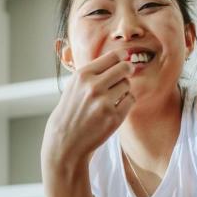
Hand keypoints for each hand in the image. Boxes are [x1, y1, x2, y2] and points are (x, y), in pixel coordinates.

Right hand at [41, 49, 135, 174]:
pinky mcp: (113, 117)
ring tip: (111, 98)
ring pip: (127, 85)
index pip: (113, 57)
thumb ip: (94, 72)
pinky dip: (125, 103)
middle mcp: (93, 87)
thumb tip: (121, 57)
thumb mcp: (75, 85)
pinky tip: (114, 108)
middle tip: (126, 74)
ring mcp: (104, 102)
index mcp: (83, 75)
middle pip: (125, 68)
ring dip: (123, 89)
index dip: (122, 57)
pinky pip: (130, 100)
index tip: (124, 59)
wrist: (66, 139)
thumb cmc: (72, 110)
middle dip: (127, 70)